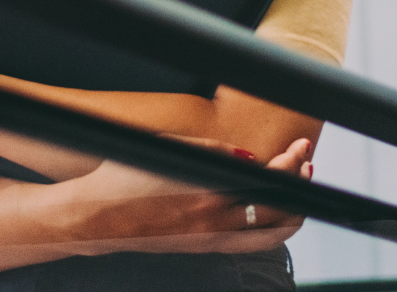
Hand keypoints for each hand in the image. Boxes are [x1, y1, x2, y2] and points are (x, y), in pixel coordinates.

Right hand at [64, 136, 313, 253]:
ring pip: (273, 235)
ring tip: (296, 189)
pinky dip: (271, 227)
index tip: (299, 147)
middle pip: (280, 210)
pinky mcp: (203, 249)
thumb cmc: (122, 179)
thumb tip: (249, 159)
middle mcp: (214, 224)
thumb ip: (212, 152)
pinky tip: (269, 209)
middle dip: (299, 182)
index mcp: (206, 195)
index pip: (270, 181)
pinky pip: (253, 244)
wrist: (93, 217)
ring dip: (292, 210)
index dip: (291, 163)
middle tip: (304, 163)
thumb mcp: (166, 150)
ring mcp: (211, 242)